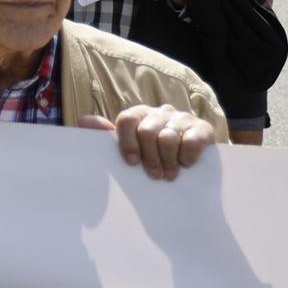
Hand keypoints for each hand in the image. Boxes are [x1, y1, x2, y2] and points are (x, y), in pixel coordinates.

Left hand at [79, 104, 214, 180]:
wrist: (194, 154)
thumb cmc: (154, 152)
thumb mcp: (131, 144)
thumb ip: (107, 135)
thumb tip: (83, 121)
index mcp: (139, 114)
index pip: (127, 120)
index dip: (127, 143)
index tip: (131, 163)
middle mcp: (160, 112)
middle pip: (147, 132)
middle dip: (149, 158)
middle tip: (154, 175)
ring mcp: (182, 118)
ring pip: (168, 138)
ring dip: (167, 161)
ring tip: (169, 176)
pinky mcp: (203, 128)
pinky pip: (192, 141)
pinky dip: (187, 156)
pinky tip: (186, 165)